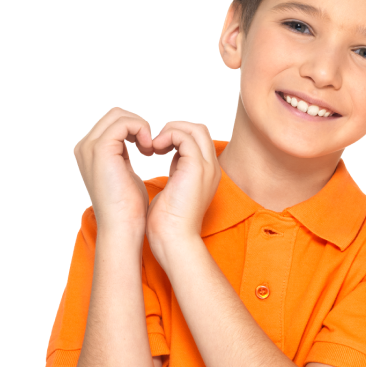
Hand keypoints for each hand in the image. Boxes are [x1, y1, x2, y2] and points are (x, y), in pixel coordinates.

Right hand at [73, 108, 154, 235]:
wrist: (123, 226)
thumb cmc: (128, 207)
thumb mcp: (125, 173)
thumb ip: (124, 155)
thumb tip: (137, 143)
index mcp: (91, 152)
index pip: (113, 123)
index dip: (135, 129)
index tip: (151, 146)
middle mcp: (86, 146)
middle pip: (114, 115)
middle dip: (139, 125)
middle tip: (153, 145)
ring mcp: (90, 146)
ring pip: (119, 115)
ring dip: (141, 127)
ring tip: (151, 147)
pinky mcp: (101, 149)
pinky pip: (123, 123)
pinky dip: (141, 129)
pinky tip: (150, 147)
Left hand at [145, 121, 221, 269]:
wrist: (174, 238)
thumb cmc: (169, 222)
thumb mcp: (174, 189)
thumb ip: (176, 171)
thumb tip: (169, 156)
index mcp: (206, 173)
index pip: (197, 140)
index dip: (177, 136)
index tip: (157, 147)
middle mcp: (211, 167)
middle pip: (199, 130)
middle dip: (174, 128)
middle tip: (156, 142)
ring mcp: (206, 166)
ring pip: (193, 128)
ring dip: (170, 130)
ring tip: (154, 145)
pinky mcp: (196, 167)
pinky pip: (184, 136)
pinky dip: (167, 136)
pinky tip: (155, 149)